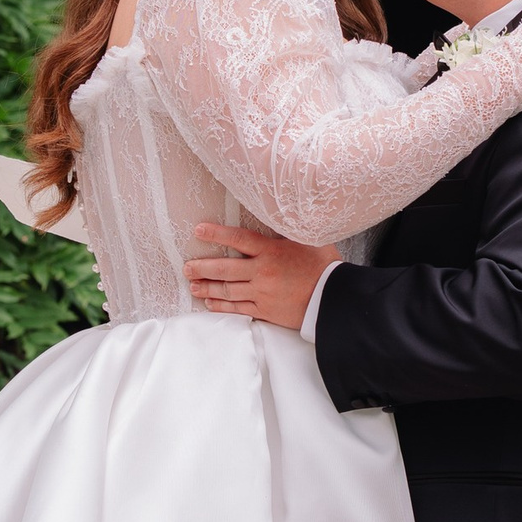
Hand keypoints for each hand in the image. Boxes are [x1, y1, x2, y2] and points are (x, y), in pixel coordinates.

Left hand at [187, 221, 337, 331]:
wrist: (335, 298)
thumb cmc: (324, 265)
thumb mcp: (309, 238)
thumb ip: (288, 228)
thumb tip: (276, 210)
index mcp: (272, 251)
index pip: (239, 239)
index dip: (217, 234)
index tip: (199, 230)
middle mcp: (263, 272)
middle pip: (225, 269)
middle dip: (203, 267)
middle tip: (187, 266)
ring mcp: (263, 293)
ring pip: (228, 290)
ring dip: (207, 287)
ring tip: (192, 284)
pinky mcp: (266, 311)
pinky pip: (238, 309)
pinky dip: (222, 306)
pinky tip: (210, 302)